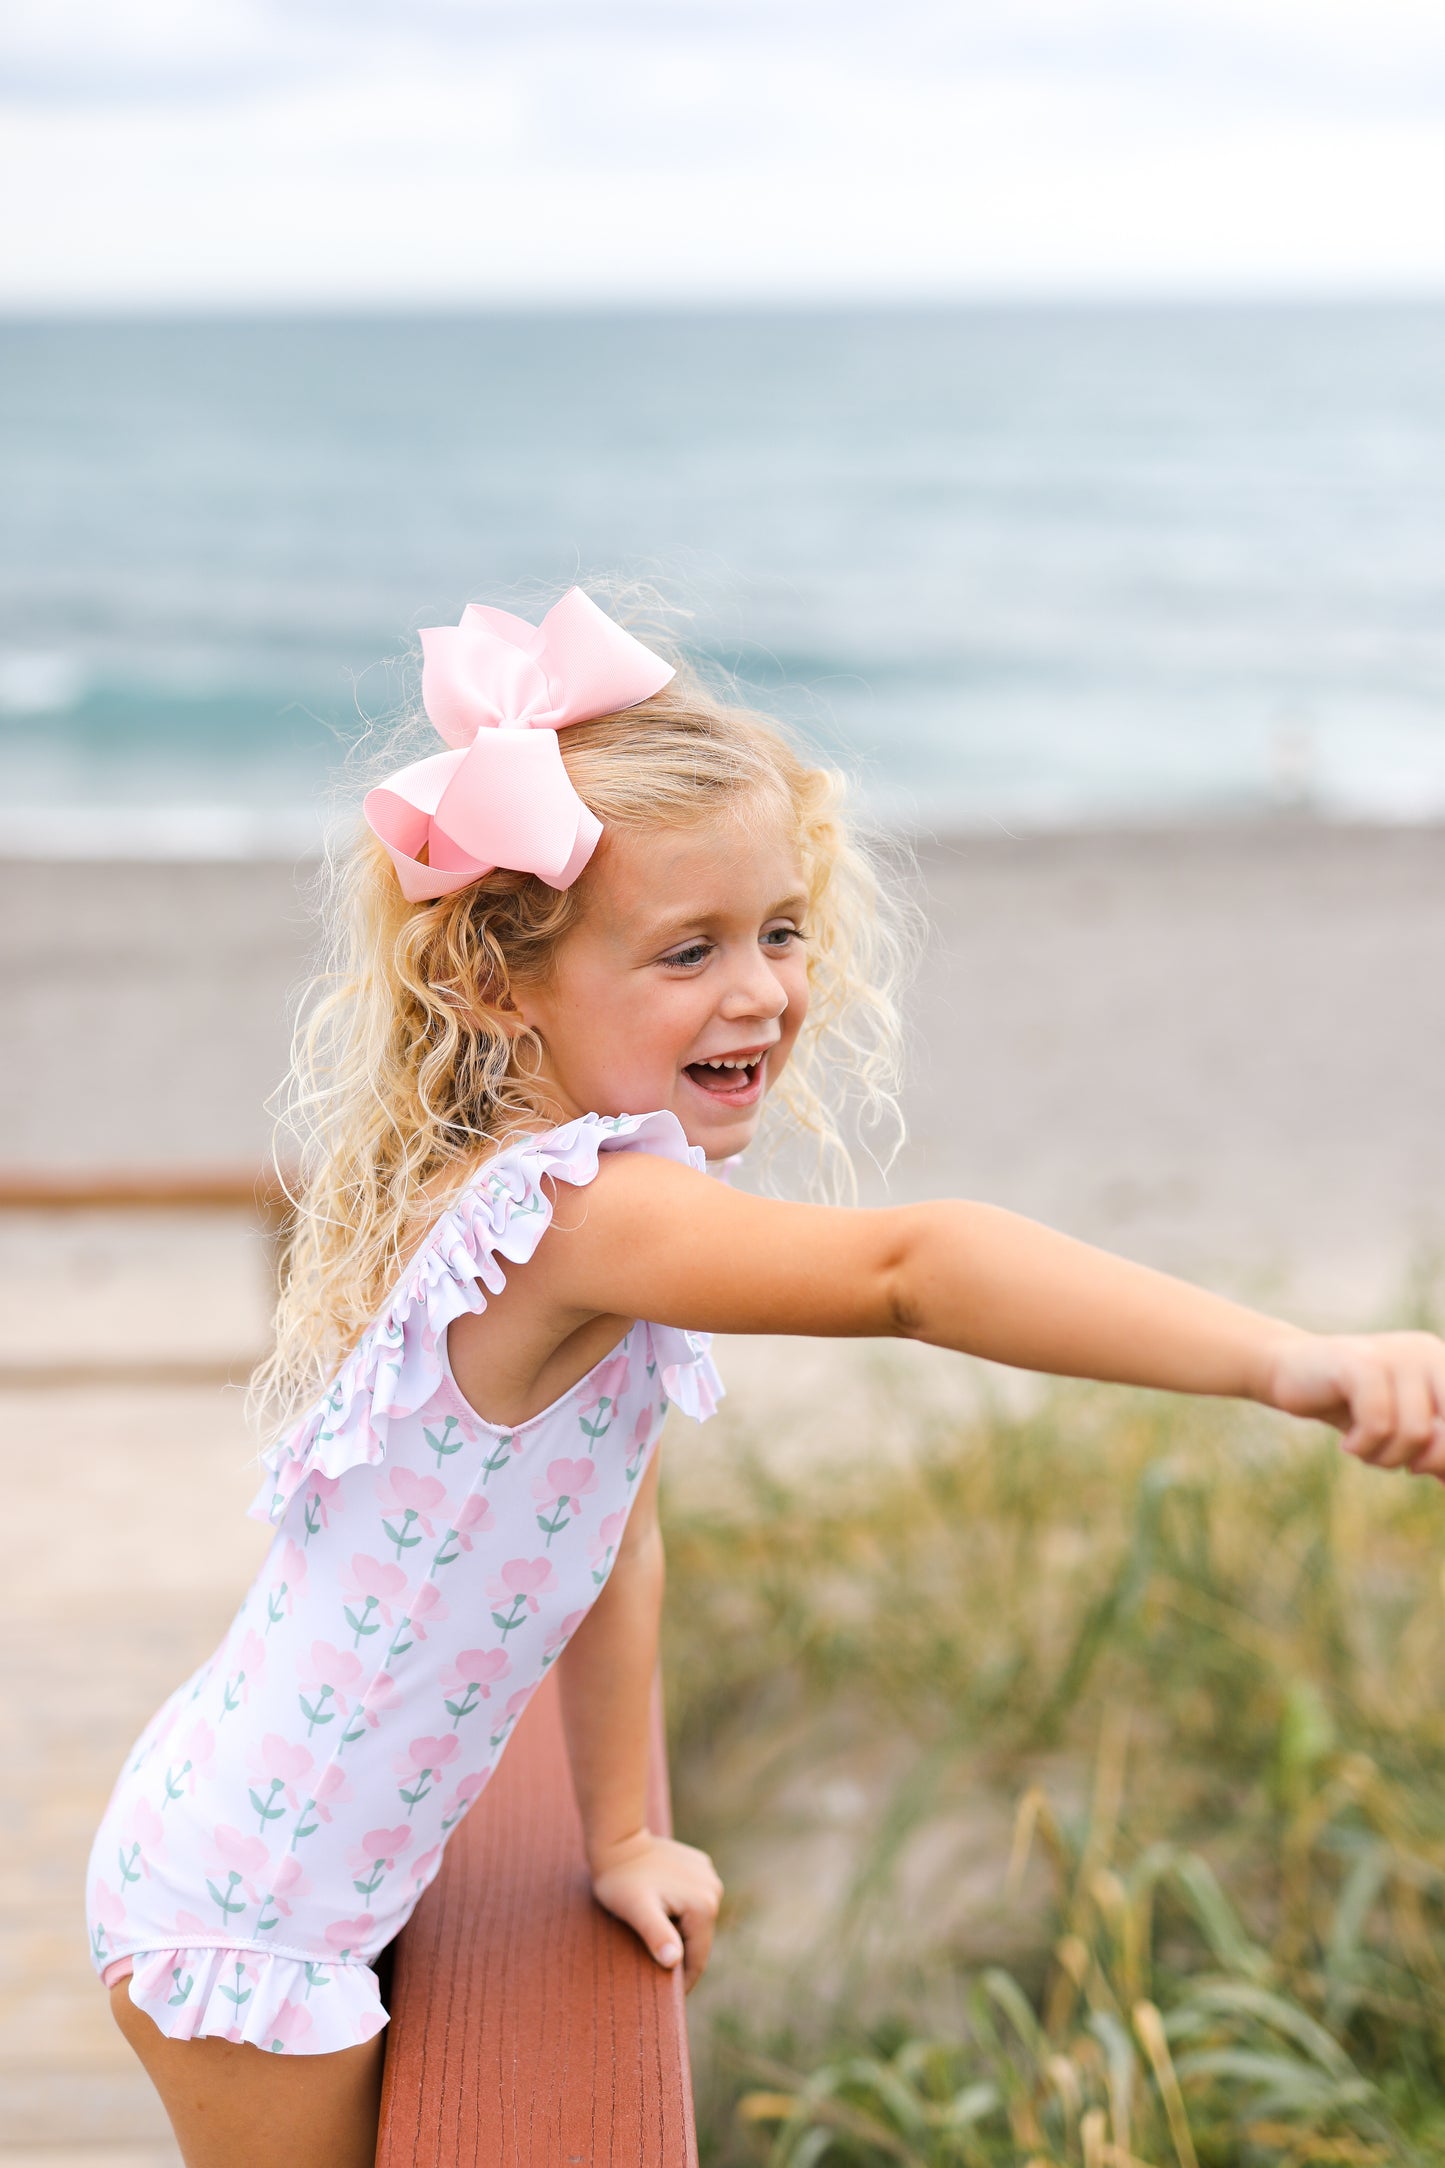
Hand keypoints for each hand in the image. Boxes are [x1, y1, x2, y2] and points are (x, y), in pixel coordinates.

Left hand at [588, 1827, 723, 1990]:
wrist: (616, 1840)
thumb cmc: (621, 1881)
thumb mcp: (636, 1912)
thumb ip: (656, 1935)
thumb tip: (674, 1961)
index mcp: (703, 1905)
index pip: (698, 1958)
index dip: (683, 1982)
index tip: (667, 2000)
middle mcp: (713, 1888)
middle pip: (699, 1939)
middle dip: (680, 1955)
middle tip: (655, 1971)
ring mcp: (708, 1875)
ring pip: (696, 1921)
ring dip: (680, 1933)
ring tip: (656, 1940)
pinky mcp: (700, 1866)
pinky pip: (693, 1901)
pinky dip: (680, 1912)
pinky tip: (661, 1912)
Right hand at [1262, 1329, 1444, 1476]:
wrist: (1288, 1371)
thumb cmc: (1351, 1405)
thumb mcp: (1400, 1430)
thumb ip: (1433, 1452)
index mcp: (1443, 1364)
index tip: (1428, 1473)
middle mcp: (1427, 1352)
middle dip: (1430, 1461)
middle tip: (1406, 1467)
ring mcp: (1395, 1354)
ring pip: (1417, 1433)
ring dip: (1388, 1458)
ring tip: (1365, 1451)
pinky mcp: (1361, 1363)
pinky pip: (1380, 1423)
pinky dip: (1363, 1446)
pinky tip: (1347, 1445)